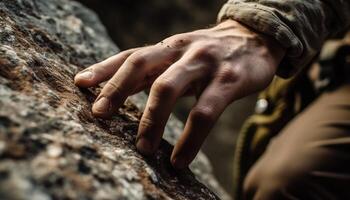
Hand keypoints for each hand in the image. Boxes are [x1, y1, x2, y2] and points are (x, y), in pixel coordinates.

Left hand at [74, 20, 284, 168]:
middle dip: (116, 89)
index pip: (131, 55)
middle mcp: (182, 50)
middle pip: (141, 64)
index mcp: (168, 47)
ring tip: (142, 148)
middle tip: (99, 115)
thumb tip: (123, 88)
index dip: (105, 68)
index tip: (80, 83)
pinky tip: (180, 159)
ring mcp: (205, 63)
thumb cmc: (212, 53)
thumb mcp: (182, 56)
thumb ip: (156, 70)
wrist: (256, 37)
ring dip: (151, 120)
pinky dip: (190, 139)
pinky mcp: (228, 80)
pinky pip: (205, 113)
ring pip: (168, 88)